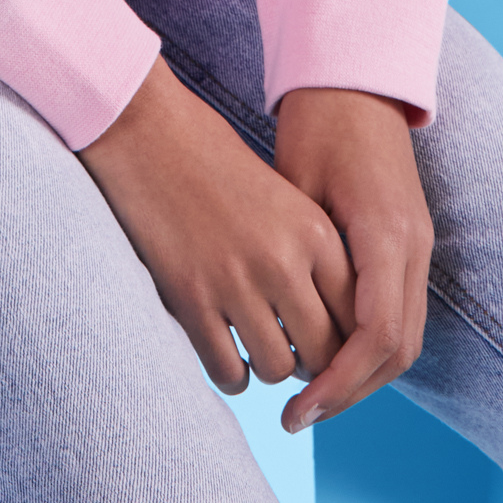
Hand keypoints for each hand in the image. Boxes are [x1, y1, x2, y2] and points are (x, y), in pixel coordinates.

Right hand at [77, 56, 354, 397]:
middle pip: (323, 351)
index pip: (357, 316)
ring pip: (277, 367)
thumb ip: (310, 252)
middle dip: (313, 364)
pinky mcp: (190, 298)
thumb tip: (327, 320)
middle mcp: (282, 260)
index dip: (348, 341)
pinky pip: (227, 370)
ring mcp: (235, 282)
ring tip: (257, 350)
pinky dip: (231, 373)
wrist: (146, 129)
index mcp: (314, 231)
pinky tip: (226, 354)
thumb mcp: (282, 195)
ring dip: (269, 366)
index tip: (331, 344)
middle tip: (294, 356)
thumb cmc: (212, 157)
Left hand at [271, 85, 433, 430]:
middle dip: (350, 391)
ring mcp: (419, 246)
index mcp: (386, 234)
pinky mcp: (412, 244)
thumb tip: (279, 329)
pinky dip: (370, 346)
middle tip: (299, 416)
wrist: (357, 80)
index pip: (376, 335)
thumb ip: (299, 255)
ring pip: (406, 339)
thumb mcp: (297, 185)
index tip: (298, 408)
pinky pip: (401, 313)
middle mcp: (413, 246)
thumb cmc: (317, 124)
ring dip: (362, 376)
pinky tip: (328, 357)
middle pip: (398, 350)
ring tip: (310, 397)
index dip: (338, 382)